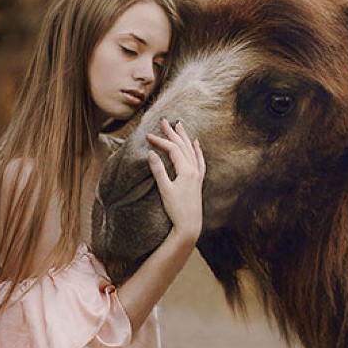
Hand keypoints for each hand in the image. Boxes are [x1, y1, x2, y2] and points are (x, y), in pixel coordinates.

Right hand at [146, 119, 204, 242]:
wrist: (189, 226)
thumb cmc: (176, 210)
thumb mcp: (164, 190)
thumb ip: (158, 170)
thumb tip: (151, 153)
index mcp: (186, 171)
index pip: (172, 149)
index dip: (160, 141)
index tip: (148, 135)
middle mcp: (194, 170)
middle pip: (183, 146)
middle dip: (172, 133)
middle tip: (163, 121)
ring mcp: (197, 175)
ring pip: (191, 151)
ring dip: (184, 138)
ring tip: (179, 126)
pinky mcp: (198, 181)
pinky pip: (199, 161)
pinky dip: (197, 150)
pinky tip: (196, 144)